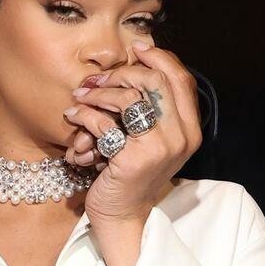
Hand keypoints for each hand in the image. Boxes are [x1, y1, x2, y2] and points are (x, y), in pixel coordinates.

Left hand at [62, 36, 200, 265]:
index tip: (135, 49)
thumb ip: (152, 107)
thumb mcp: (149, 138)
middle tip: (97, 80)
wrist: (121, 215)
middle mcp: (182, 137)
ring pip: (129, 98)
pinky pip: (105, 123)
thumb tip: (139, 60)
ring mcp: (160, 147)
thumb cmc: (129, 173)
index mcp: (190, 129)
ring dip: (98, 94)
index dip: (158, 58)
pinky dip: (85, 116)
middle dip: (122, 74)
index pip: (181, 78)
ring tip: (81, 97)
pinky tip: (74, 117)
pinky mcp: (134, 157)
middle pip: (155, 81)